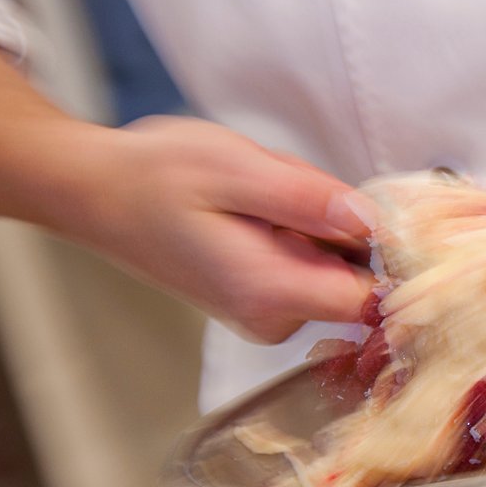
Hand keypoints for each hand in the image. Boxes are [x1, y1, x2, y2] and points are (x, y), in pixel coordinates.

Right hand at [62, 116, 377, 342]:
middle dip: (340, 223)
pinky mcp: (266, 303)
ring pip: (336, 264)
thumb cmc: (153, 176)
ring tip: (259, 196)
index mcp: (269, 292)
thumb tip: (372, 219)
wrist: (97, 193)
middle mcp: (274, 319)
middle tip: (285, 190)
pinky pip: (312, 263)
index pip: (373, 301)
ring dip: (316, 222)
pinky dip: (298, 229)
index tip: (371, 212)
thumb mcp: (235, 167)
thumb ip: (308, 197)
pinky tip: (255, 210)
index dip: (388, 255)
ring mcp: (270, 316)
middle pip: (358, 275)